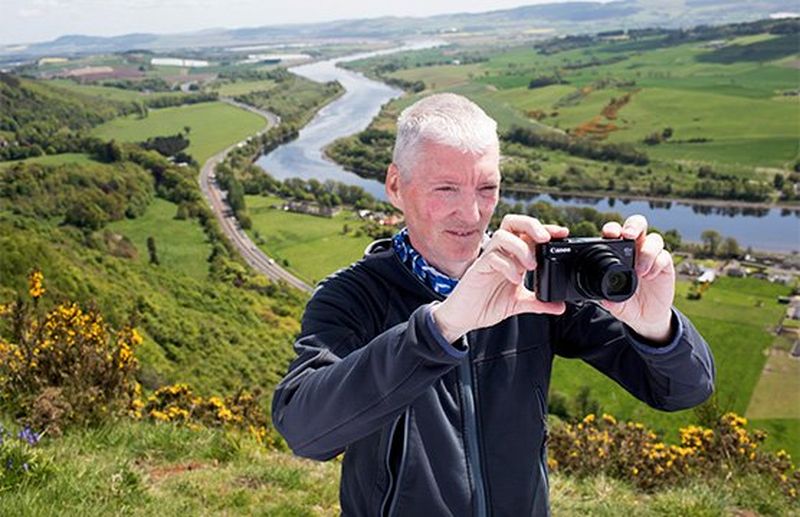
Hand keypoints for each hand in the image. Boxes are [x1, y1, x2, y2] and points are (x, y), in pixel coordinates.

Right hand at [431, 215, 567, 342]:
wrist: (465, 317)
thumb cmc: (486, 304)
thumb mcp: (518, 303)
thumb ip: (538, 302)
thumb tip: (560, 306)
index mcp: (512, 256)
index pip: (528, 233)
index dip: (545, 229)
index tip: (562, 233)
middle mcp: (501, 253)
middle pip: (513, 222)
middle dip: (531, 225)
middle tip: (545, 239)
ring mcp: (488, 259)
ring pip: (502, 235)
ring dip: (520, 247)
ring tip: (530, 266)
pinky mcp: (478, 268)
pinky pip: (492, 257)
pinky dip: (507, 265)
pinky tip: (515, 279)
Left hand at [600, 215, 675, 342]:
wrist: (647, 316)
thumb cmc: (627, 303)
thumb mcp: (615, 303)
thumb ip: (609, 300)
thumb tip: (604, 300)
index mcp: (617, 252)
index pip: (615, 233)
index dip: (612, 229)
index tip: (610, 233)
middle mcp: (635, 249)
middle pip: (637, 225)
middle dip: (633, 226)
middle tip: (629, 235)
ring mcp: (651, 255)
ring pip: (654, 239)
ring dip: (647, 251)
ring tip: (640, 271)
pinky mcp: (665, 264)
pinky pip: (664, 256)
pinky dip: (657, 263)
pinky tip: (649, 276)